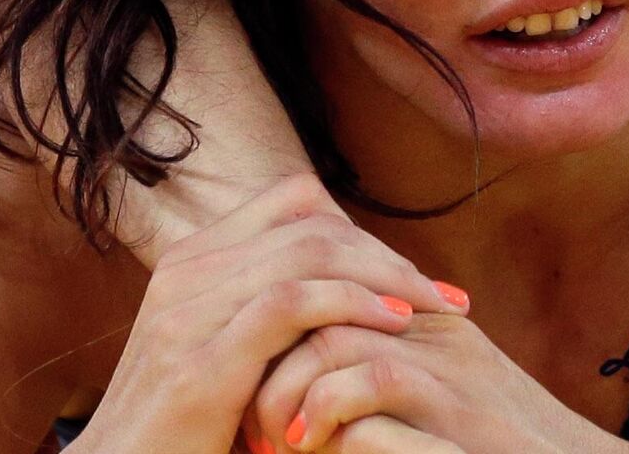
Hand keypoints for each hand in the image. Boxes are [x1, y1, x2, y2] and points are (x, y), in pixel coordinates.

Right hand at [72, 174, 468, 453]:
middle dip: (387, 255)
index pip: (293, 201)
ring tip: (432, 308)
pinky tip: (395, 327)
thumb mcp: (226, 352)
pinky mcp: (202, 361)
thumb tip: (349, 283)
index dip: (360, 226)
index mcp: (193, 260)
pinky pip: (293, 304)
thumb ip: (270, 310)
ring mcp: (189, 312)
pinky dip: (353, 305)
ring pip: (308, 253)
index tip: (405, 271)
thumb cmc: (187, 428)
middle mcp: (187, 271)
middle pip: (312, 223)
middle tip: (441, 293)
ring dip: (386, 277)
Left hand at [246, 312, 628, 453]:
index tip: (246, 378)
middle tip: (246, 413)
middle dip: (269, 358)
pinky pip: (372, 383)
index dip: (277, 326)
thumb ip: (379, 377)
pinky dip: (327, 414)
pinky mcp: (456, 409)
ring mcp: (447, 366)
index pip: (333, 281)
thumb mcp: (432, 402)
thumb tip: (302, 379)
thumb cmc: (494, 450)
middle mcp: (435, 330)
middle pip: (324, 301)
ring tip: (272, 440)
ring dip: (288, 390)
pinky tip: (308, 449)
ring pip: (336, 339)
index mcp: (427, 321)